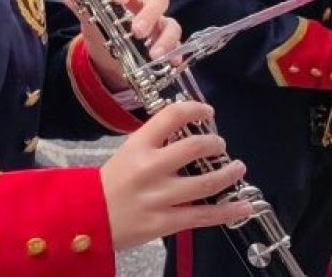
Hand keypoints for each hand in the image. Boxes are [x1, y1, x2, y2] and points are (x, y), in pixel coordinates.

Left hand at [63, 0, 180, 92]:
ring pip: (170, 23)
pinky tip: (172, 62)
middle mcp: (146, 7)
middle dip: (149, 14)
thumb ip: (82, 8)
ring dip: (164, 37)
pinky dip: (176, 53)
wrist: (108, 61)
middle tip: (137, 31)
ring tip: (153, 54)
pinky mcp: (167, 44)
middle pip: (158, 0)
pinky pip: (177, 45)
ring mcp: (159, 25)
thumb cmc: (102, 33)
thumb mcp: (91, 22)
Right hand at [99, 100, 253, 250]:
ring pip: (205, 183)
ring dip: (228, 174)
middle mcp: (150, 167)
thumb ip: (154, 144)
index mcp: (138, 145)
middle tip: (221, 145)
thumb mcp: (127, 153)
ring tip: (238, 168)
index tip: (207, 112)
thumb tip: (186, 136)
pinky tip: (244, 205)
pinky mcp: (165, 221)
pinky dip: (228, 210)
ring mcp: (159, 196)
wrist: (87, 217)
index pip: (170, 117)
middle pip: (193, 147)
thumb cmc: (108, 183)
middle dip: (214, 144)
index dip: (194, 109)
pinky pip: (204, 215)